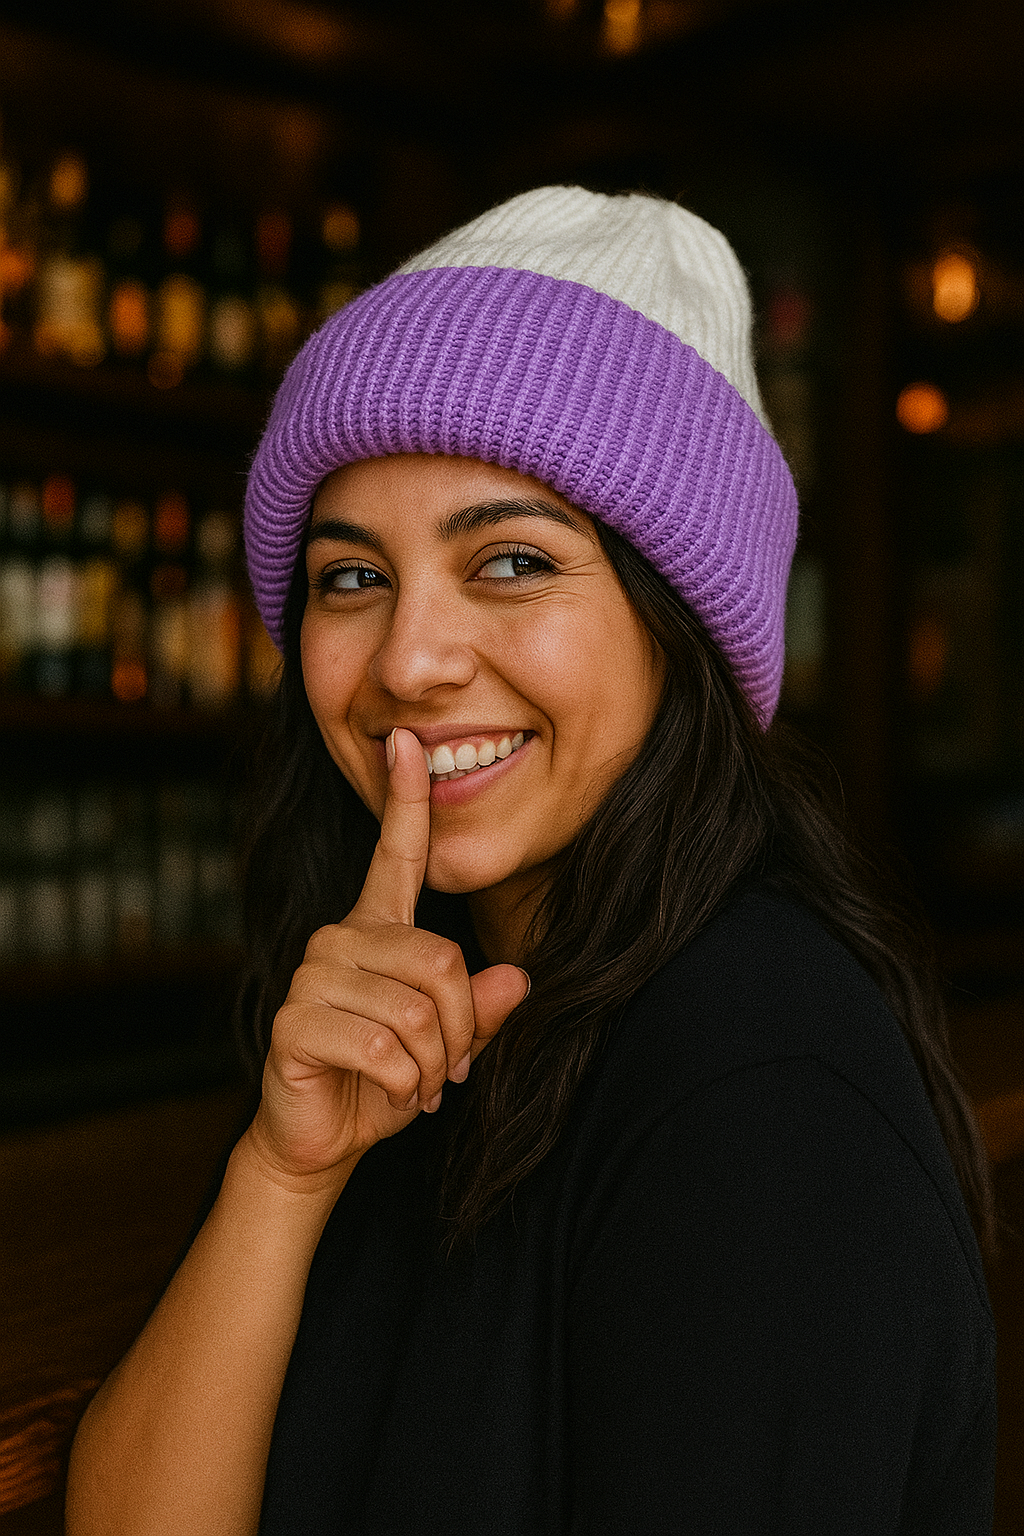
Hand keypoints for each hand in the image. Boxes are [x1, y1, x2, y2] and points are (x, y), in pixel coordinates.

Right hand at [247, 728, 529, 1187]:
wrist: (321, 1138)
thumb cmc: (385, 1081)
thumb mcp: (449, 1046)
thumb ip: (481, 1010)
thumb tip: (518, 979)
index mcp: (377, 928)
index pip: (396, 856)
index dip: (405, 801)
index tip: (408, 742)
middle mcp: (340, 938)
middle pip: (441, 958)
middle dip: (461, 1028)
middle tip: (450, 1070)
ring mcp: (313, 975)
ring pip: (417, 1009)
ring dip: (435, 1065)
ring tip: (420, 1086)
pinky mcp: (294, 1020)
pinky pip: (384, 1046)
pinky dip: (405, 1083)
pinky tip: (393, 1095)